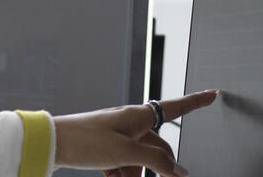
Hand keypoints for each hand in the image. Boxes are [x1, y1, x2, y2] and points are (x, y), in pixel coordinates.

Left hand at [50, 90, 218, 176]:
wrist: (50, 143)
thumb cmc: (85, 140)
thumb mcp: (126, 153)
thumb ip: (156, 162)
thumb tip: (180, 171)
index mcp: (138, 116)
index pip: (175, 108)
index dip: (195, 102)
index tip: (212, 94)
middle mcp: (130, 124)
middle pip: (158, 147)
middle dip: (157, 167)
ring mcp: (117, 137)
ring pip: (139, 161)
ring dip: (133, 174)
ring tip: (117, 176)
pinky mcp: (104, 149)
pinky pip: (122, 165)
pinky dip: (119, 174)